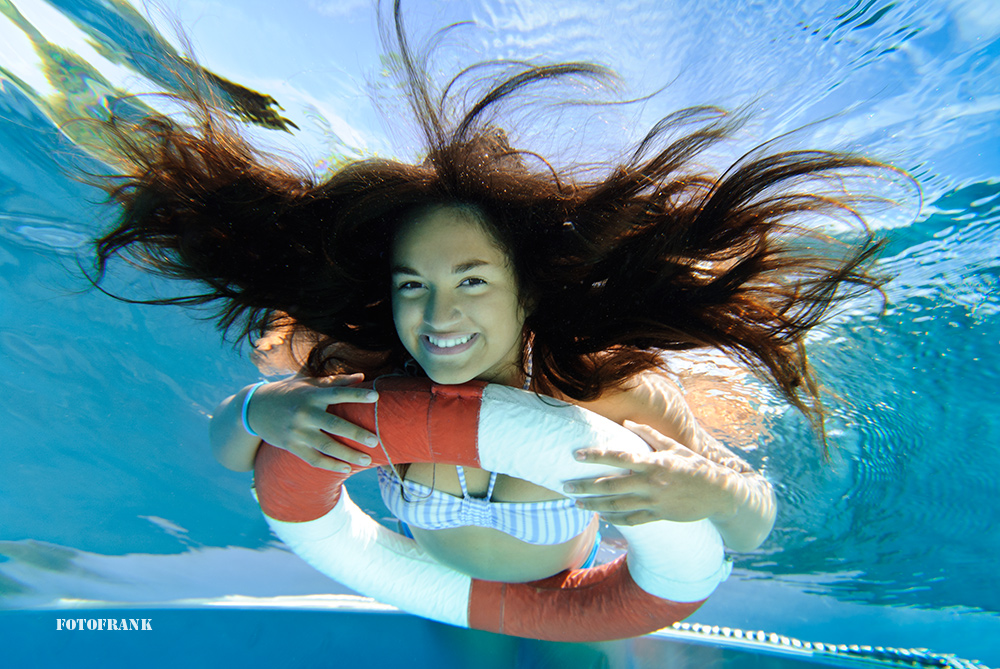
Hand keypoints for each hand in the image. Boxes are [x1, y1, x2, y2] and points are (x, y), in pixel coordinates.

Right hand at [246, 373, 378, 471]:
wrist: (254, 409)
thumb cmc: (289, 393)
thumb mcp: (308, 384)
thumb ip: (336, 381)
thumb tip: (362, 377)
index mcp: (311, 394)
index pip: (337, 393)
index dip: (357, 394)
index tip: (376, 396)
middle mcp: (304, 413)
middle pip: (334, 425)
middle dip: (356, 434)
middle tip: (375, 441)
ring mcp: (297, 431)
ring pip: (326, 446)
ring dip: (348, 455)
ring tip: (367, 460)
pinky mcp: (291, 446)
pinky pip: (314, 459)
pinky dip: (331, 465)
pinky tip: (346, 469)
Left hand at [562, 421, 738, 525]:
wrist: (720, 494)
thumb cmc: (695, 465)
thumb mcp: (674, 447)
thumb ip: (649, 435)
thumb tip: (626, 422)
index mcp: (654, 462)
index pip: (619, 457)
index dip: (596, 455)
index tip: (576, 455)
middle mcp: (651, 482)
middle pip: (611, 486)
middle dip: (586, 486)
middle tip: (565, 487)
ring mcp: (655, 501)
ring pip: (618, 506)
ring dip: (595, 505)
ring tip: (577, 504)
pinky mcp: (659, 516)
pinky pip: (632, 520)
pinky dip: (615, 520)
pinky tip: (602, 517)